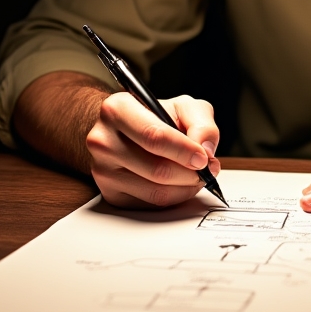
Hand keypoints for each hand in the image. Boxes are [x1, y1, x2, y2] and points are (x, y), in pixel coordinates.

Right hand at [85, 92, 220, 207]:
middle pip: (157, 170)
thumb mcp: (184, 106)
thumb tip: (205, 150)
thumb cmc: (156, 116)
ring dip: (186, 188)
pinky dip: (174, 197)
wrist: (125, 131)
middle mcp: (103, 141)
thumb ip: (201, 122)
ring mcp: (103, 171)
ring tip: (197, 175)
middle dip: (191, 173)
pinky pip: (151, 205)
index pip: (154, 136)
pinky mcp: (110, 194)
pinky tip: (180, 183)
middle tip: (208, 168)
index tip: (204, 158)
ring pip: (156, 193)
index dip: (184, 151)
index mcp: (117, 110)